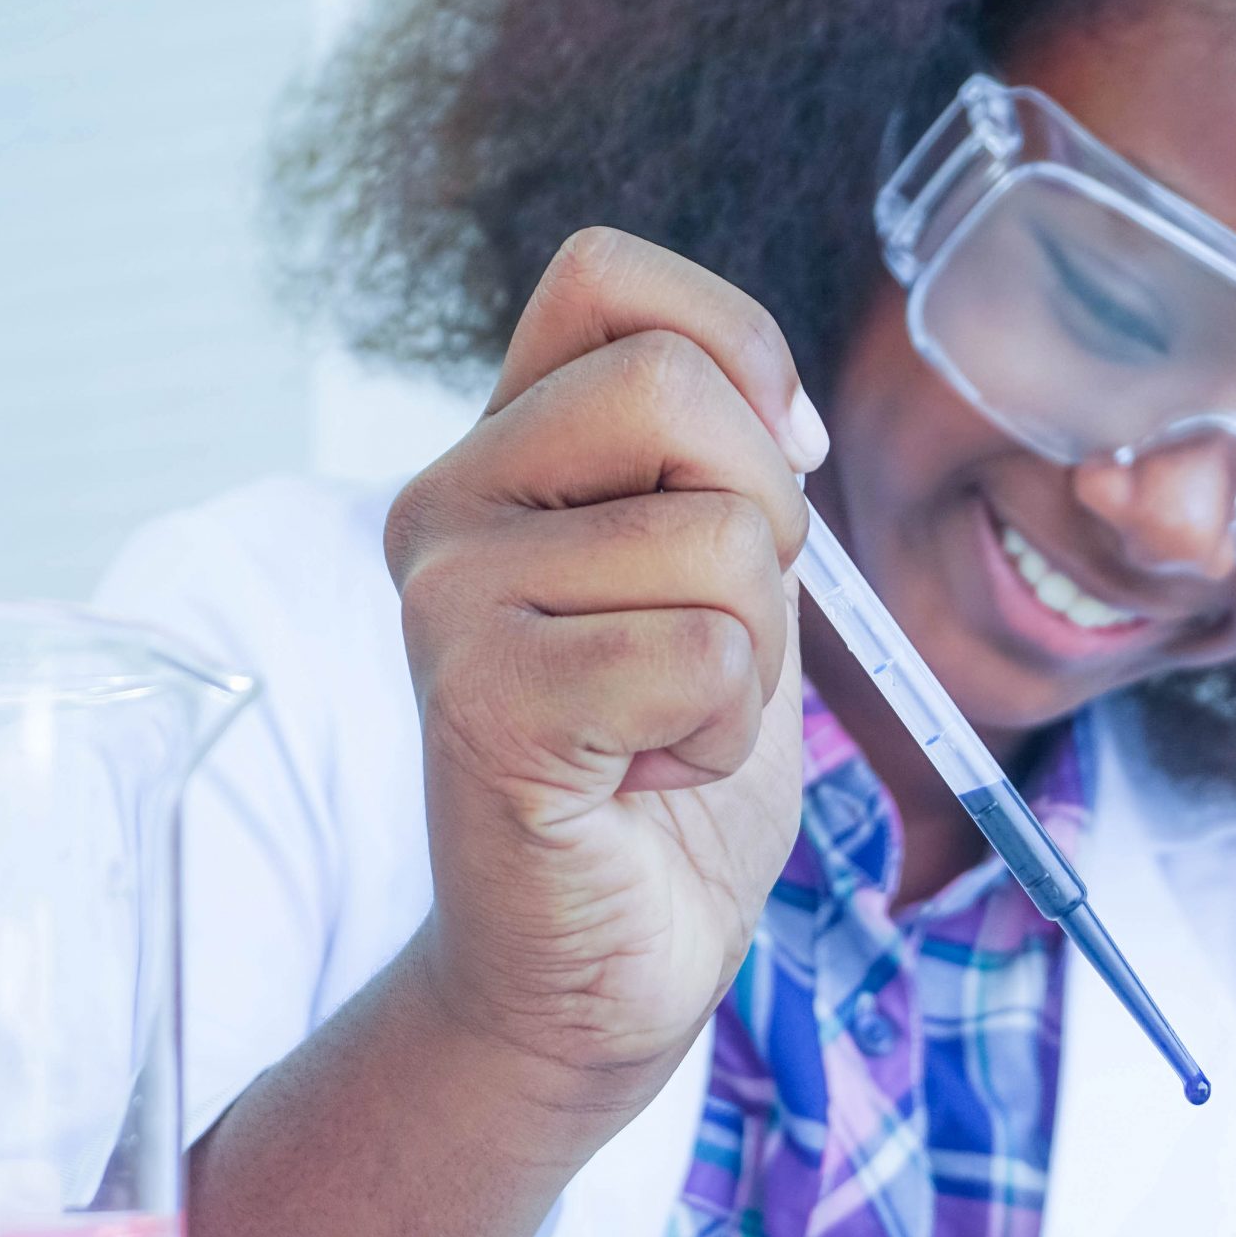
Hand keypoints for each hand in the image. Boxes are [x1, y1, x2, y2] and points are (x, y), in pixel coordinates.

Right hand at [386, 228, 824, 1150]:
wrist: (598, 960)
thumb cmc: (661, 767)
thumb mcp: (713, 578)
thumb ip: (723, 466)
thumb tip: (787, 408)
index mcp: (504, 451)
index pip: (607, 276)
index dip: (737, 348)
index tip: (772, 471)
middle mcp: (448, 503)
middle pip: (677, 387)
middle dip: (766, 521)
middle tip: (711, 637)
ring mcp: (449, 600)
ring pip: (716, 539)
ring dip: (748, 659)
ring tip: (664, 726)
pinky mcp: (481, 703)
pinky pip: (702, 656)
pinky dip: (719, 734)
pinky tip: (645, 779)